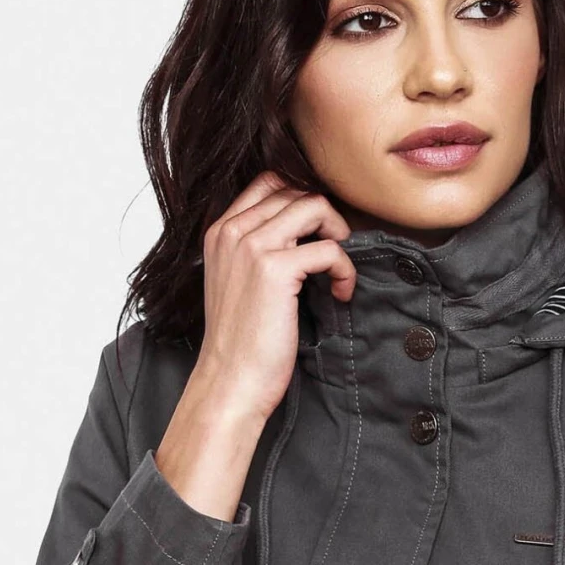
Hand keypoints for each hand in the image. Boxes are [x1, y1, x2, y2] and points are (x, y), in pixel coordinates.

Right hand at [155, 171, 356, 520]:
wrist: (229, 382)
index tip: (320, 230)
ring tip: (339, 270)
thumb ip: (257, 252)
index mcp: (220, 231)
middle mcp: (232, 231)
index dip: (303, 199)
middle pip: (294, 189)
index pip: (268, 182)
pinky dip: (345, 269)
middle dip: (325, 217)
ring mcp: (251, 246)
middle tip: (337, 251)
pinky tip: (341, 292)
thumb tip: (303, 235)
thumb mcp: (238, 284)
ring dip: (339, 235)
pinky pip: (328, 248)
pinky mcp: (275, 269)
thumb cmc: (239, 343)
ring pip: (314, 206)